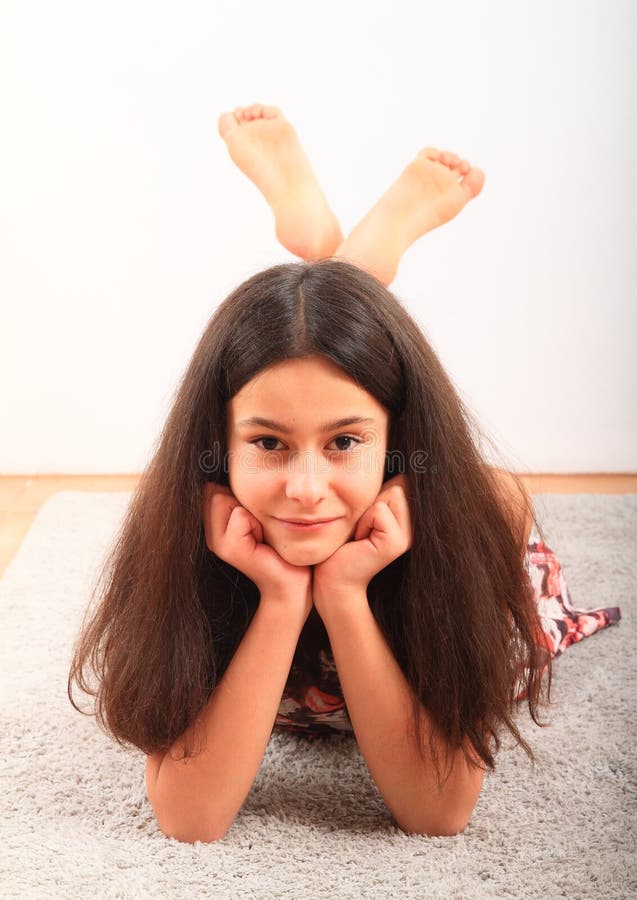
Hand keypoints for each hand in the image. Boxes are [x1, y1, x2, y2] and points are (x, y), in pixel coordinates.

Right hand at [202, 482, 311, 613]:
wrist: (294, 581)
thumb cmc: (281, 545)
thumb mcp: (259, 515)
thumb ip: (240, 496)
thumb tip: (228, 472)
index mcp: (216, 525)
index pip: (212, 487)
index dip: (239, 495)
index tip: (255, 520)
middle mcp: (212, 535)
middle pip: (214, 490)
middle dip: (243, 502)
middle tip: (260, 528)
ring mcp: (218, 543)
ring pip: (223, 498)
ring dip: (251, 512)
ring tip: (262, 534)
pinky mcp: (230, 549)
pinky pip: (239, 515)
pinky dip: (256, 523)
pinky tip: (264, 542)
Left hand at [312, 474, 412, 614]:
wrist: (331, 579)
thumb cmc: (341, 542)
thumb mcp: (362, 510)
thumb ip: (379, 491)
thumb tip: (391, 461)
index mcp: (409, 518)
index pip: (402, 479)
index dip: (376, 492)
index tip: (366, 520)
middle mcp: (415, 527)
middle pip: (399, 483)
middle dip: (372, 500)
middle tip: (361, 528)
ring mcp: (408, 536)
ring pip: (391, 493)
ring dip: (367, 510)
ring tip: (360, 534)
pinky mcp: (397, 543)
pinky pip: (379, 510)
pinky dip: (363, 521)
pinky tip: (359, 542)